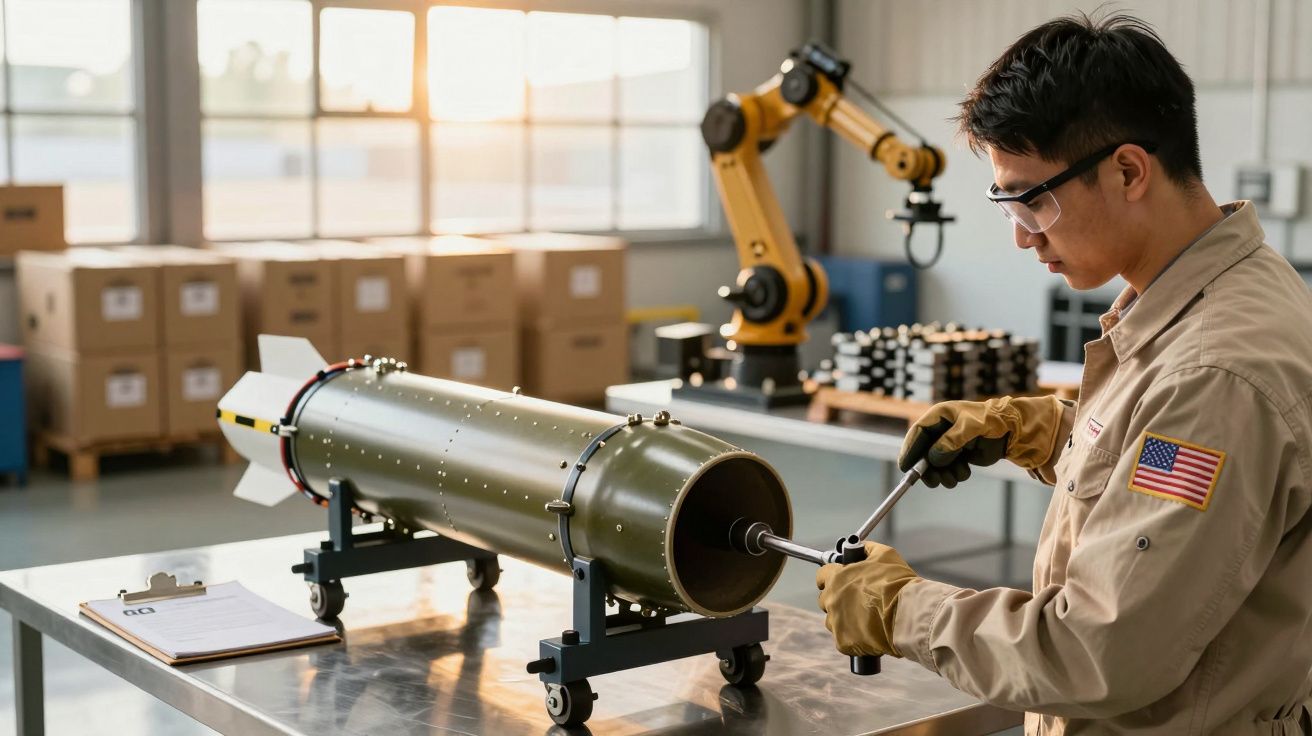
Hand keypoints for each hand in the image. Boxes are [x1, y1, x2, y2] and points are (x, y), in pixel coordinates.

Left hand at [816, 542, 919, 657]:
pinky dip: (853, 638)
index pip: (822, 575)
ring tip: (864, 619)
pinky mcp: (843, 642)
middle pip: (825, 599)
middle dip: (838, 599)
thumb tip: (861, 546)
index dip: (832, 577)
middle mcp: (831, 600)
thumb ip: (868, 549)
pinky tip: (867, 634)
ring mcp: (836, 622)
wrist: (908, 614)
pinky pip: (843, 640)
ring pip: (832, 621)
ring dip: (844, 619)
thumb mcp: (885, 555)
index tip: (840, 580)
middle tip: (856, 601)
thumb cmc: (897, 583)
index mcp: (837, 578)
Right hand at [898, 395, 1064, 487]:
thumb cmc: (990, 422)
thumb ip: (950, 442)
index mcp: (939, 416)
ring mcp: (948, 444)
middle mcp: (940, 430)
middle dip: (927, 469)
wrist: (1012, 431)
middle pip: (923, 452)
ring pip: (935, 464)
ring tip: (954, 478)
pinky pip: (947, 469)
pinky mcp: (957, 455)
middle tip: (931, 482)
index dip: (910, 450)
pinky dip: (954, 474)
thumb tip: (933, 458)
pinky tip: (964, 471)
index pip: (918, 433)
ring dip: (942, 474)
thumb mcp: (969, 428)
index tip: (905, 467)